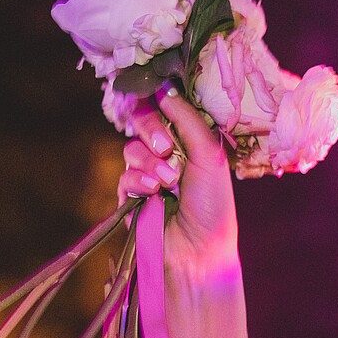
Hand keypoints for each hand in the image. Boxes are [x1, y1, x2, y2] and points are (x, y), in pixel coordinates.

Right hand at [119, 90, 237, 288]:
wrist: (199, 250)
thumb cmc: (213, 204)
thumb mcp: (208, 154)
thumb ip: (187, 118)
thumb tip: (163, 87)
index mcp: (189, 141)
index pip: (165, 109)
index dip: (156, 99)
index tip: (151, 92)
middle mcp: (167, 154)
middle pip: (143, 122)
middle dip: (151, 129)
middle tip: (165, 146)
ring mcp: (147, 175)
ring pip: (132, 149)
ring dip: (149, 162)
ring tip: (168, 182)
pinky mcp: (130, 197)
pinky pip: (125, 176)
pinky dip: (138, 181)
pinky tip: (153, 193)